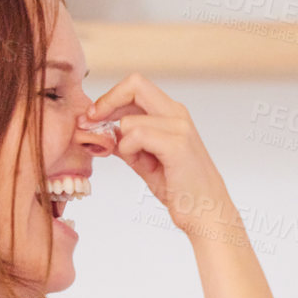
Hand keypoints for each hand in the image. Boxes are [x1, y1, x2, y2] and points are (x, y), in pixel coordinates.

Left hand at [86, 74, 233, 235]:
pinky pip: (136, 135)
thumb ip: (126, 144)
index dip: (110, 97)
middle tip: (91, 122)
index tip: (93, 115)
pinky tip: (141, 165)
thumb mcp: (146, 161)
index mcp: (171, 113)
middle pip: (135, 84)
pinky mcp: (177, 145)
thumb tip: (98, 132)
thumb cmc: (180, 189)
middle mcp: (176, 114)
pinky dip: (129, 151)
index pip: (135, 86)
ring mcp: (179, 127)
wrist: (206, 212)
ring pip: (129, 120)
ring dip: (122, 143)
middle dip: (106, 102)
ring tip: (138, 162)